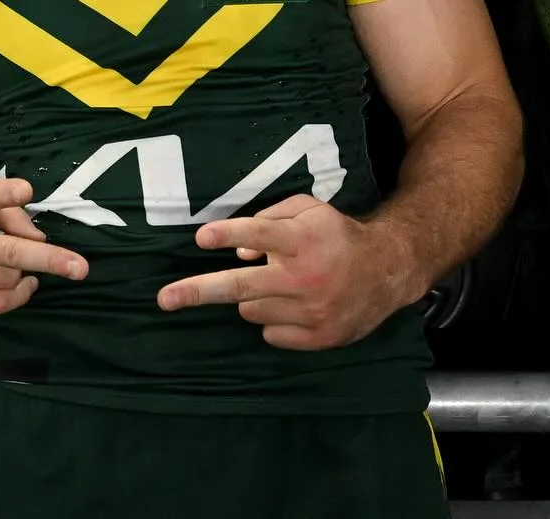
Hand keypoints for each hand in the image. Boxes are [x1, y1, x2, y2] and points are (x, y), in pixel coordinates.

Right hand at [0, 176, 86, 318]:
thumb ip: (6, 210)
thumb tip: (39, 240)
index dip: (6, 194)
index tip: (26, 190)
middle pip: (9, 253)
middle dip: (47, 259)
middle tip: (80, 267)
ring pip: (10, 279)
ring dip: (22, 271)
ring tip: (13, 261)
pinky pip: (0, 304)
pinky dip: (19, 293)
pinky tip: (24, 283)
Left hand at [157, 193, 409, 348]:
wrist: (384, 272)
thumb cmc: (336, 234)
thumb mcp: (308, 210)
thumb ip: (271, 220)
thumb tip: (240, 252)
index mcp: (301, 240)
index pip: (257, 234)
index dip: (228, 236)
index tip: (200, 238)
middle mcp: (303, 277)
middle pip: (240, 286)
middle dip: (198, 291)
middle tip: (165, 299)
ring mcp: (309, 312)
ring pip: (250, 310)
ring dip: (251, 297)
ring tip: (277, 283)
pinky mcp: (316, 338)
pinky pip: (270, 333)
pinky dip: (271, 319)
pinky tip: (292, 304)